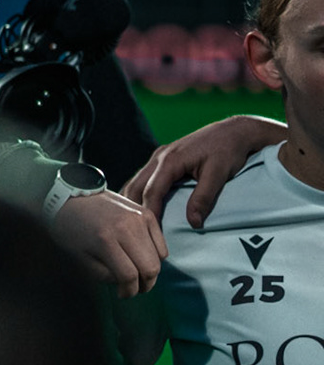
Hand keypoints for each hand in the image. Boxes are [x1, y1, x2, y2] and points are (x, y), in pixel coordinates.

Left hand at [51, 191, 165, 296]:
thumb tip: (126, 283)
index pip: (129, 276)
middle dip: (144, 285)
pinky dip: (155, 255)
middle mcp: (126, 228)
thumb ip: (103, 275)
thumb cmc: (71, 229)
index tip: (123, 294)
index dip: (128, 291)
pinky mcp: (146, 214)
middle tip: (133, 288)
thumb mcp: (79, 257)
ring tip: (136, 273)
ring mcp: (139, 219)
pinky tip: (139, 257)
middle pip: (150, 268)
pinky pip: (161, 244)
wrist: (72, 197)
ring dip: (149, 271)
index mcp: (105, 241)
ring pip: (159, 258)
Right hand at [122, 114, 286, 227]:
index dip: (148, 212)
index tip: (147, 233)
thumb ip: (204, 198)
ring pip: (135, 181)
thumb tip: (194, 223)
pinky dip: (138, 193)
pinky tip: (139, 206)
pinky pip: (143, 178)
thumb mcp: (218, 174)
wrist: (234, 130)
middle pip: (135, 186)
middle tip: (131, 231)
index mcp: (170, 160)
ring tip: (131, 223)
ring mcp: (159, 156)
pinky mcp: (163, 158)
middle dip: (131, 208)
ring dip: (132, 200)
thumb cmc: (228, 151)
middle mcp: (159, 157)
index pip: (152, 191)